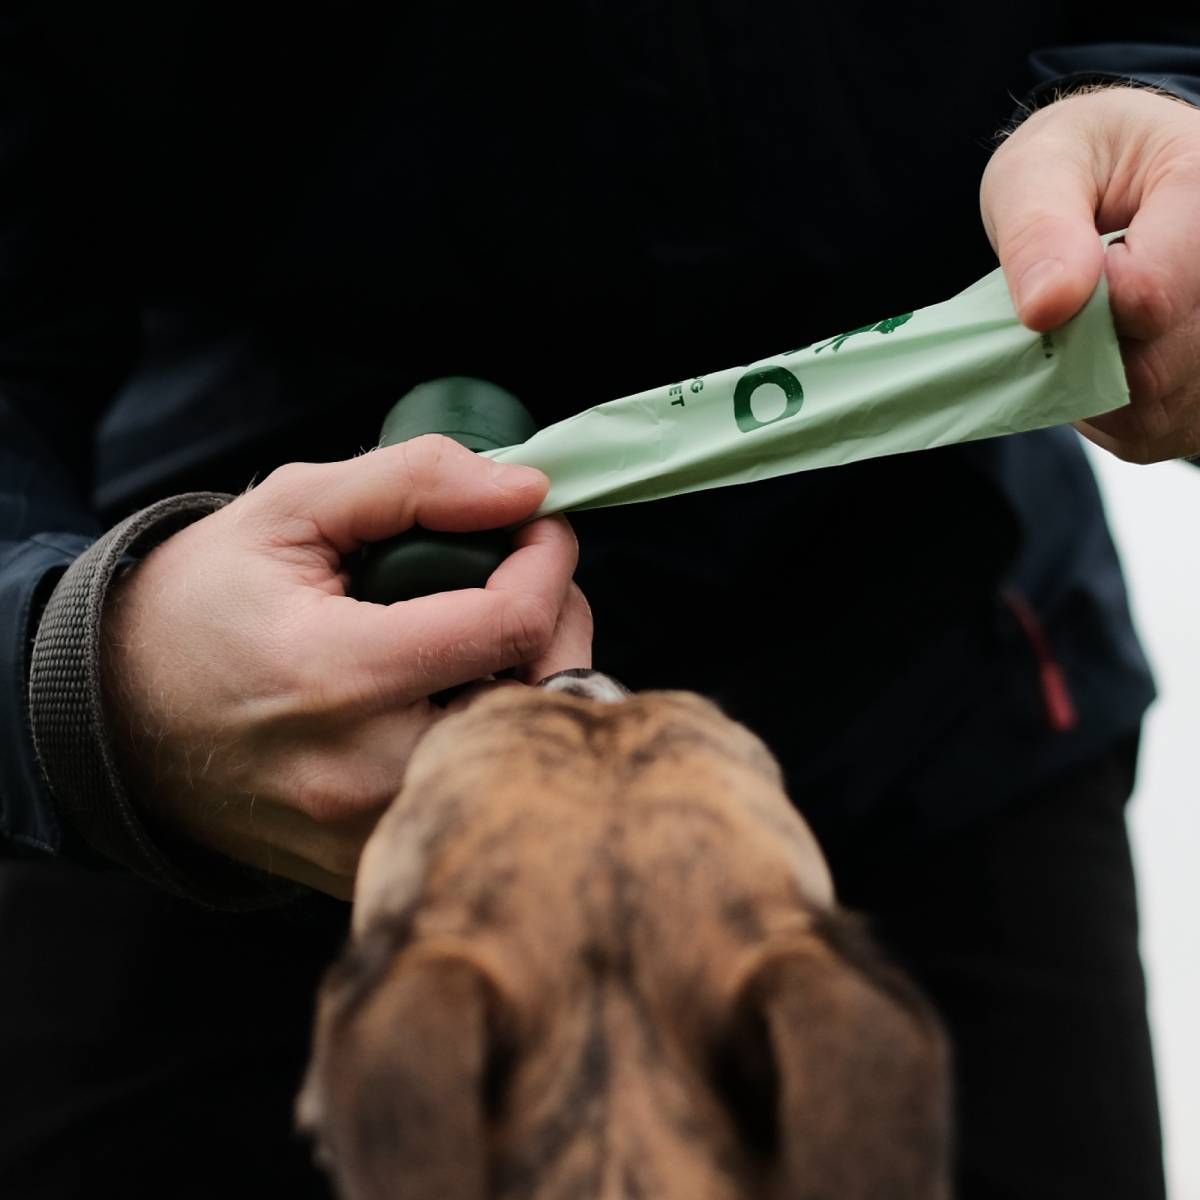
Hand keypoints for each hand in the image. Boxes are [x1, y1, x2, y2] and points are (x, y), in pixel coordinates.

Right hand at [100, 436, 591, 898]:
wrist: (120, 712)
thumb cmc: (203, 600)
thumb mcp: (290, 510)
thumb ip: (412, 483)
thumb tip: (526, 490)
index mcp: (337, 673)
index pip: (511, 624)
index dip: (548, 561)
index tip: (538, 528)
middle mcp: (361, 771)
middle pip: (538, 697)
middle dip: (557, 622)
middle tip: (523, 578)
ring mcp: (367, 831)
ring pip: (518, 753)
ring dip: (532, 681)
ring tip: (488, 633)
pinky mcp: (368, 863)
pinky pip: (477, 797)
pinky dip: (491, 737)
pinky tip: (455, 695)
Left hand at [980, 86, 1199, 461]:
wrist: (1115, 182)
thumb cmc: (1077, 166)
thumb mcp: (1038, 169)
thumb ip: (1037, 228)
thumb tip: (1047, 306)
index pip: (1149, 297)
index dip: (1080, 310)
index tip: (1059, 282)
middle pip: (1152, 368)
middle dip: (1081, 354)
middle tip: (1060, 306)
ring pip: (1151, 409)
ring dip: (1090, 386)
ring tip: (1086, 324)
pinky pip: (1150, 431)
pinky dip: (1105, 410)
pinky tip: (1105, 355)